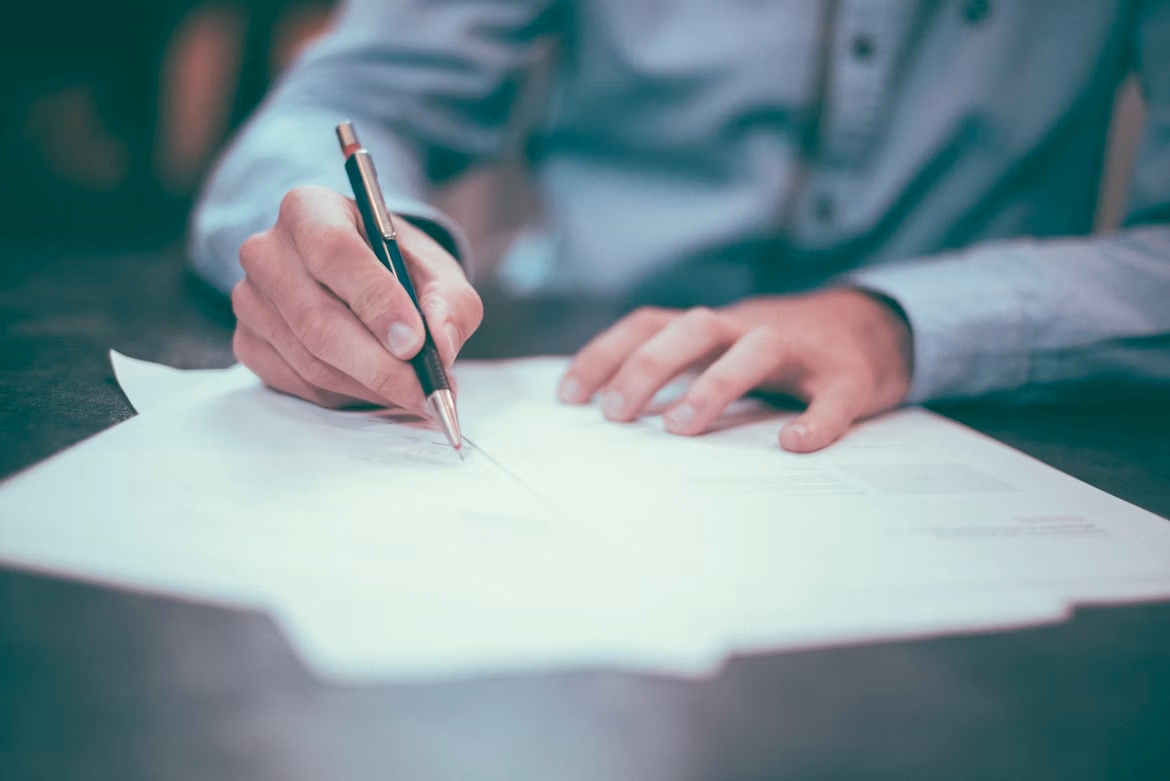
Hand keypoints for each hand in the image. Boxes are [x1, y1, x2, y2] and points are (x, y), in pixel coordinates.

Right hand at [230, 185, 482, 410]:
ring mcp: (250, 299)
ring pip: (311, 360)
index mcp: (309, 209)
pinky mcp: (247, 342)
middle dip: (379, 365)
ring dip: (370, 386)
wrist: (361, 278)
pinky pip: (299, 383)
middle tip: (425, 391)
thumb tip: (440, 345)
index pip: (334, 252)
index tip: (414, 343)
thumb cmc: (398, 268)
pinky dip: (346, 395)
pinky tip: (377, 387)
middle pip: (317, 319)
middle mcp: (267, 250)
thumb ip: (450, 303)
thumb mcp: (437, 272)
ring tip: (414, 392)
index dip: (376, 301)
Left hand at [558, 289, 912, 451]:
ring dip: (715, 384)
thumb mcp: (723, 350)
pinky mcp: (848, 377)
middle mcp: (750, 328)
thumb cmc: (780, 352)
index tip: (569, 396)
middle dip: (649, 366)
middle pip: (694, 328)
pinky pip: (833, 396)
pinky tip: (794, 444)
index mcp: (714, 327)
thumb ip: (679, 371)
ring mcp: (801, 351)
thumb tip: (610, 414)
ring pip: (756, 349)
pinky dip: (816, 419)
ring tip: (681, 428)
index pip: (650, 324)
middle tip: (615, 414)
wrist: (874, 327)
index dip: (606, 354)